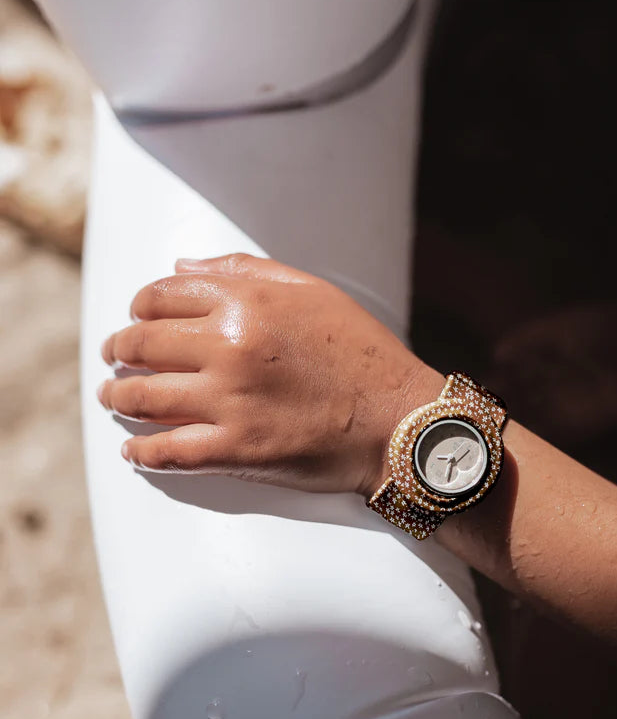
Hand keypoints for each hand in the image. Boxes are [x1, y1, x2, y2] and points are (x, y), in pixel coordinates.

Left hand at [97, 253, 443, 496]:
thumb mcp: (314, 291)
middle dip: (118, 350)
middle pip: (142, 343)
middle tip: (113, 358)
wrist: (403, 421)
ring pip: (143, 396)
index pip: (163, 296)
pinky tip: (133, 452)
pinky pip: (169, 452)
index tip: (136, 319)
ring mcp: (230, 401)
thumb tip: (180, 265)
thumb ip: (244, 271)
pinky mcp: (237, 451)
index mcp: (247, 302)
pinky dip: (142, 454)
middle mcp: (230, 347)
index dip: (139, 307)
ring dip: (117, 398)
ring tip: (112, 399)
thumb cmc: (364, 355)